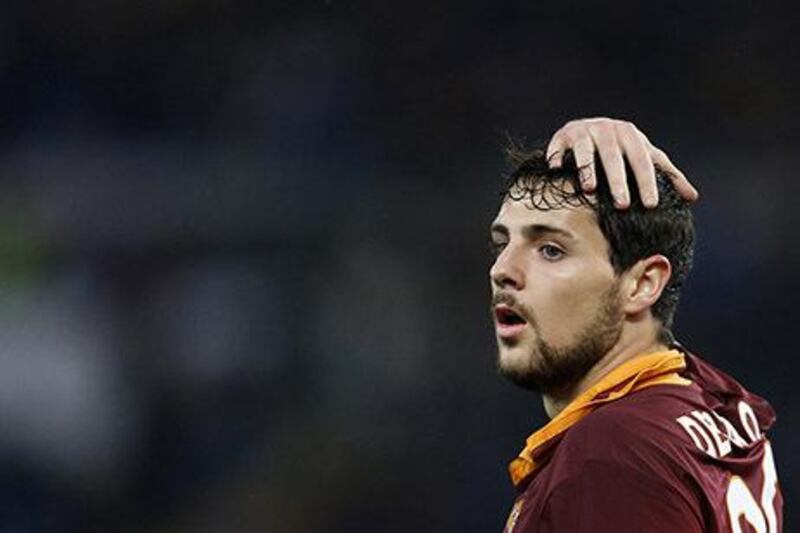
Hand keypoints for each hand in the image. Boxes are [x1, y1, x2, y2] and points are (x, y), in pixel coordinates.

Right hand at [546, 117, 698, 208]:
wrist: (589, 128)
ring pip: (586, 150)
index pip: (642, 160)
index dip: (647, 182)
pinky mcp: (563, 135)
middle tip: (622, 205)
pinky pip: (559, 146)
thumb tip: (693, 197)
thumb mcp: (645, 157)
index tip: (651, 205)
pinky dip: (557, 157)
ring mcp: (584, 131)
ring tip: (590, 189)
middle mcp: (608, 130)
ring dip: (587, 169)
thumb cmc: (622, 149)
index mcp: (631, 135)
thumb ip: (668, 174)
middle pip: (614, 157)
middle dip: (618, 181)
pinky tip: (556, 169)